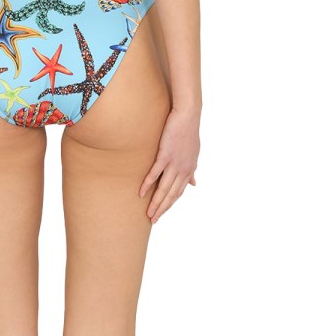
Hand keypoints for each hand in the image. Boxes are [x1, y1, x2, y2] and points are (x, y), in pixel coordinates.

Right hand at [139, 106, 199, 222]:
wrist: (188, 115)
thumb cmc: (188, 132)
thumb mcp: (193, 154)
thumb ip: (192, 170)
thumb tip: (194, 184)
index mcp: (189, 170)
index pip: (178, 192)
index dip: (170, 204)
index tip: (161, 213)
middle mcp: (183, 170)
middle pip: (171, 195)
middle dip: (162, 209)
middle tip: (153, 220)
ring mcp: (174, 163)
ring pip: (164, 188)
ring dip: (155, 202)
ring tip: (148, 214)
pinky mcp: (166, 155)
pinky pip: (155, 173)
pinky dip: (148, 184)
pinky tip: (141, 193)